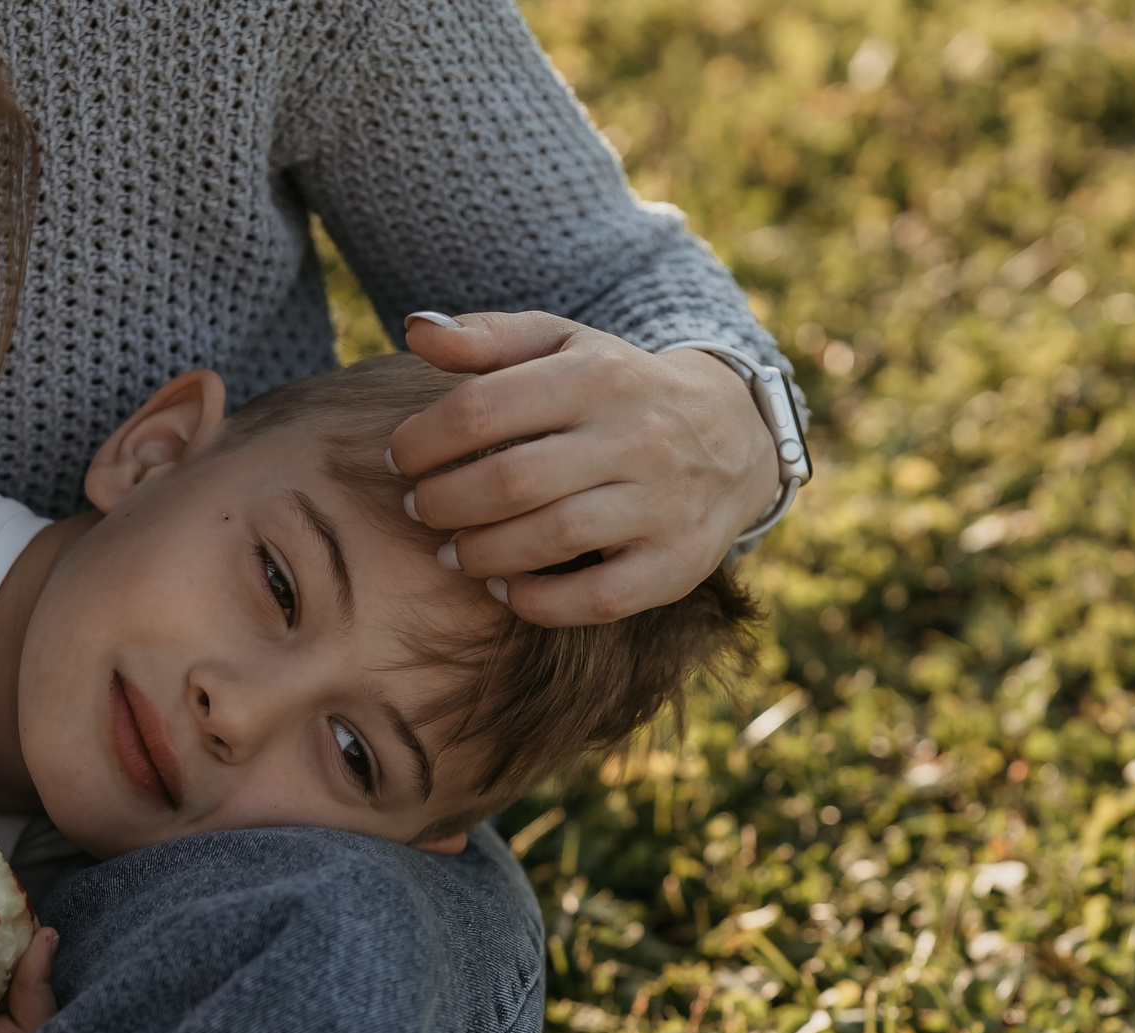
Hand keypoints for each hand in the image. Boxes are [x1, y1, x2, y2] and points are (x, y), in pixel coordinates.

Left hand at [388, 311, 782, 626]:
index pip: (482, 409)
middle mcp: (636, 436)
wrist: (732, 436)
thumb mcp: (563, 346)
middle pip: (510, 480)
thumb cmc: (618, 390)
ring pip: (550, 538)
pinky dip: (537, 602)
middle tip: (419, 509)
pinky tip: (504, 589)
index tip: (402, 459)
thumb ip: (487, 338)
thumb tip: (414, 328)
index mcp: (597, 374)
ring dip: (480, 554)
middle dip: (444, 502)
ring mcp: (662, 504)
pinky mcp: (677, 563)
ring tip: (451, 552)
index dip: (424, 441)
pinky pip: (596, 599)